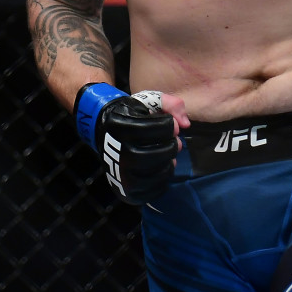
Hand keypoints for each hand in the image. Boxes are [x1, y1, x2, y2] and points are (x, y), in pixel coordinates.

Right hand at [75, 84, 189, 203]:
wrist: (107, 134)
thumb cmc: (131, 116)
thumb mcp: (148, 101)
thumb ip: (170, 104)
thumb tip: (185, 124)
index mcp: (119, 127)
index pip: (151, 129)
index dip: (168, 125)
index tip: (171, 124)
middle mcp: (116, 152)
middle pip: (152, 155)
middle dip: (170, 147)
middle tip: (174, 142)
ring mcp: (120, 174)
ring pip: (152, 174)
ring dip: (168, 163)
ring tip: (170, 155)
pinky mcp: (126, 190)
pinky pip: (152, 191)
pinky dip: (164, 180)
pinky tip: (164, 167)